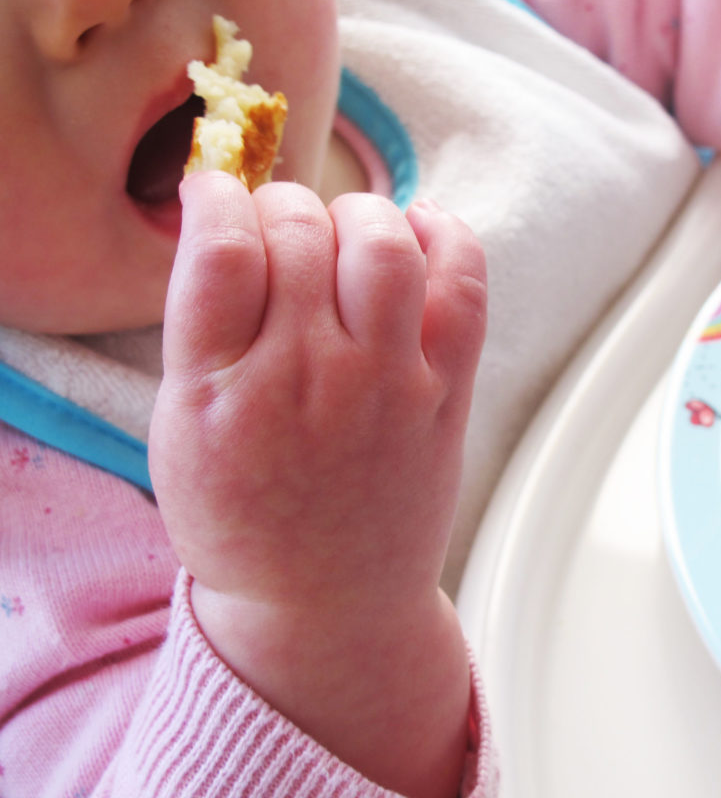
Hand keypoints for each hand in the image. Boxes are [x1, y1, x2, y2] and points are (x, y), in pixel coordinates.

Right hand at [148, 172, 486, 797]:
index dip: (217, 197)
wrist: (326, 603)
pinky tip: (419, 229)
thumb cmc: (243, 517)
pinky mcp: (446, 394)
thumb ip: (201, 329)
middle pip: (301, 231)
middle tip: (279, 228)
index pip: (224, 248)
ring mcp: (388, 386)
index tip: (217, 194)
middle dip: (281, 206)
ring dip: (359, 215)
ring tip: (343, 233)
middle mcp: (309, 380)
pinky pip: (464, 287)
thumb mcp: (178, 431)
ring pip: (384, 245)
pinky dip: (447, 238)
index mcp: (221, 392)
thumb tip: (230, 220)